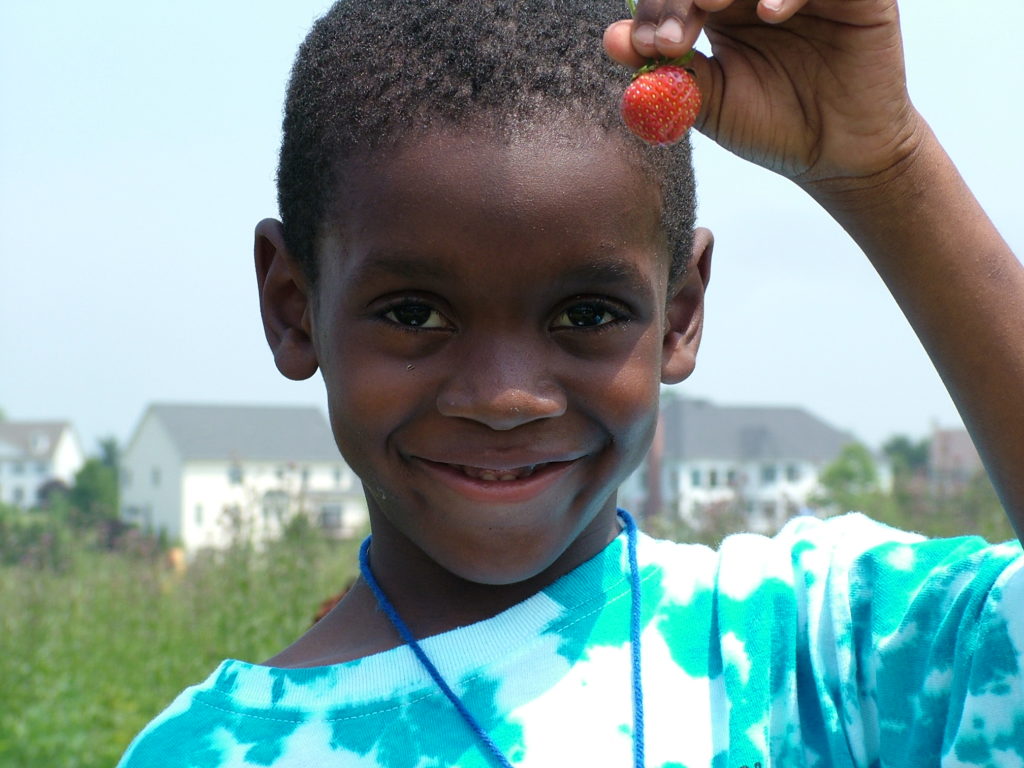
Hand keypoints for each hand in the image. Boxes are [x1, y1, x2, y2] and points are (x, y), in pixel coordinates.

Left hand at [604, 0, 925, 191]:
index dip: (656, 8)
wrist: (836, 157)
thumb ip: (664, 71)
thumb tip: (610, 40)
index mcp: (720, 8)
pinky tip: (769, 14)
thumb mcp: (708, 102)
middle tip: (670, 34)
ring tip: (708, 4)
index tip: (645, 47)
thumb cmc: (771, 127)